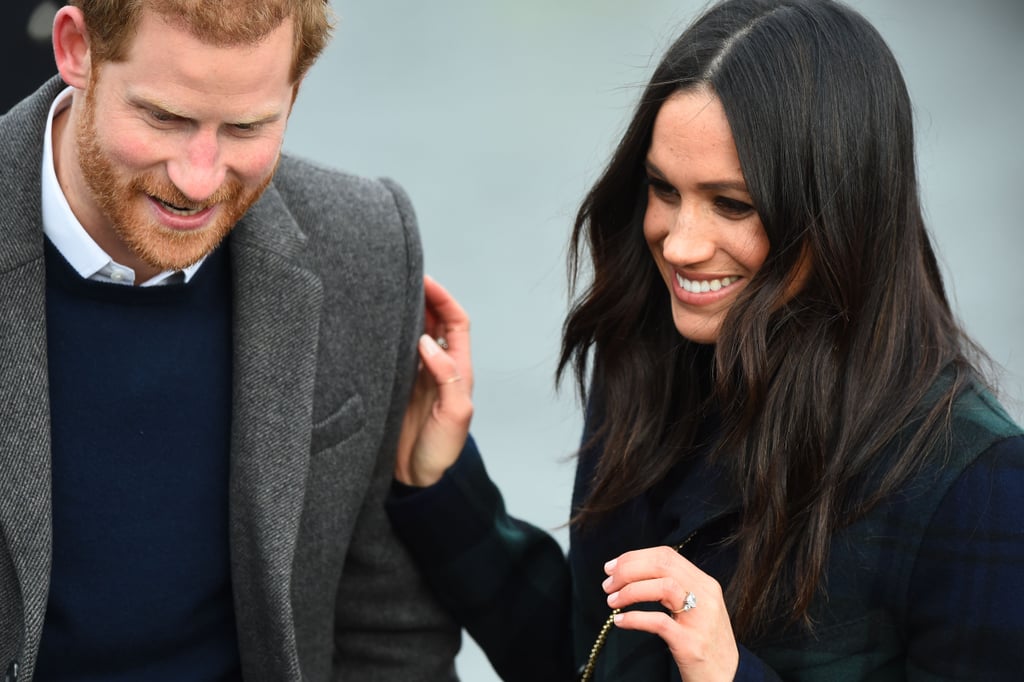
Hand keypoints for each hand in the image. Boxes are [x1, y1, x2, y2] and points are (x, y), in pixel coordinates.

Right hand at [395, 275, 473, 486]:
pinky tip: (370, 325)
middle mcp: (437, 367)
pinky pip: (391, 353)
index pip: (455, 323)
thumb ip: (446, 378)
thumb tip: (428, 342)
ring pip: (411, 333)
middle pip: (433, 322)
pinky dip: (385, 336)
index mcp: (458, 370)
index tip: (425, 281)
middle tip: (399, 277)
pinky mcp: (394, 386)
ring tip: (383, 292)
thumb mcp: (454, 415)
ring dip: (402, 313)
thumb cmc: (441, 451)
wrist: (416, 480)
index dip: (443, 299)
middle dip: (421, 297)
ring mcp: (415, 375)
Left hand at [602, 546, 738, 680]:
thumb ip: (673, 588)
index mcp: (705, 583)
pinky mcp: (691, 643)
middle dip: (628, 570)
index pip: (666, 555)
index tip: (612, 567)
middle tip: (607, 584)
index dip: (635, 557)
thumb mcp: (696, 608)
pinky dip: (635, 618)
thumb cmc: (704, 642)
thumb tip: (633, 574)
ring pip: (663, 587)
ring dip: (631, 591)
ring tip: (612, 601)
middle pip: (663, 565)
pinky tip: (620, 621)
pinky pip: (659, 622)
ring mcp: (700, 619)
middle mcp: (706, 596)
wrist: (727, 678)